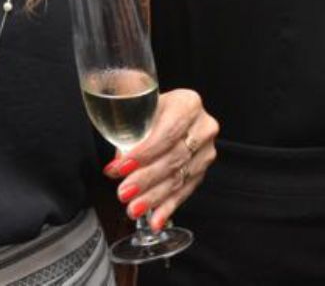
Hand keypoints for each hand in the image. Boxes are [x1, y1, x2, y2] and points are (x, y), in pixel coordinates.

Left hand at [103, 88, 217, 230]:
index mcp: (188, 104)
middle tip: (124, 192)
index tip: (121, 167)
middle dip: (145, 179)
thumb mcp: (138, 107)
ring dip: (154, 197)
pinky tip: (156, 220)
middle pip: (174, 158)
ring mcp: (206, 150)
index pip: (167, 132)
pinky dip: (168, 207)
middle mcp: (203, 126)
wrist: (168, 113)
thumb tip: (119, 161)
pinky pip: (185, 192)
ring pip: (179, 178)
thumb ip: (127, 127)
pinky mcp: (203, 170)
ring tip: (133, 208)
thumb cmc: (150, 111)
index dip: (143, 152)